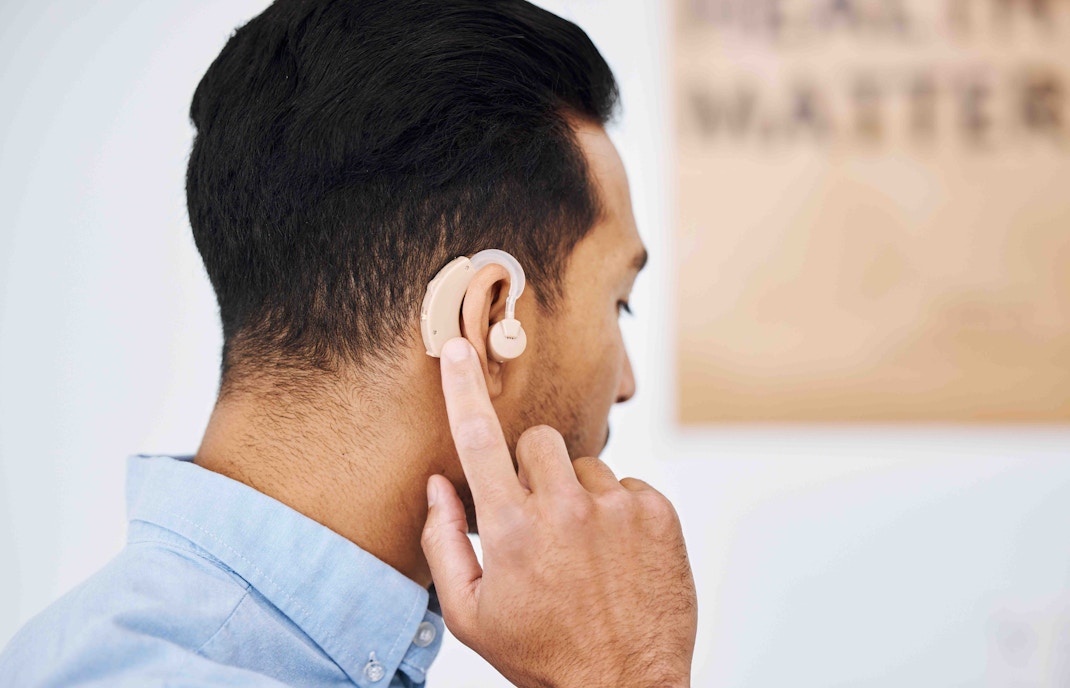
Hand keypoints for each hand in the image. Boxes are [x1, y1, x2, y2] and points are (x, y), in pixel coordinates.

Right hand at [421, 338, 696, 687]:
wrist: (625, 686)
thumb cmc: (542, 653)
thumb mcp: (470, 614)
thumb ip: (442, 544)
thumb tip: (437, 485)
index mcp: (511, 529)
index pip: (477, 440)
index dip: (461, 388)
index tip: (458, 348)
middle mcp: (565, 507)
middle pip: (538, 442)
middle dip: (532, 470)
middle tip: (539, 517)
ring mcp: (617, 507)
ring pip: (585, 464)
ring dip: (578, 495)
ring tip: (584, 551)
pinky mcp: (658, 513)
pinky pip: (628, 484)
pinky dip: (619, 511)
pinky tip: (616, 555)